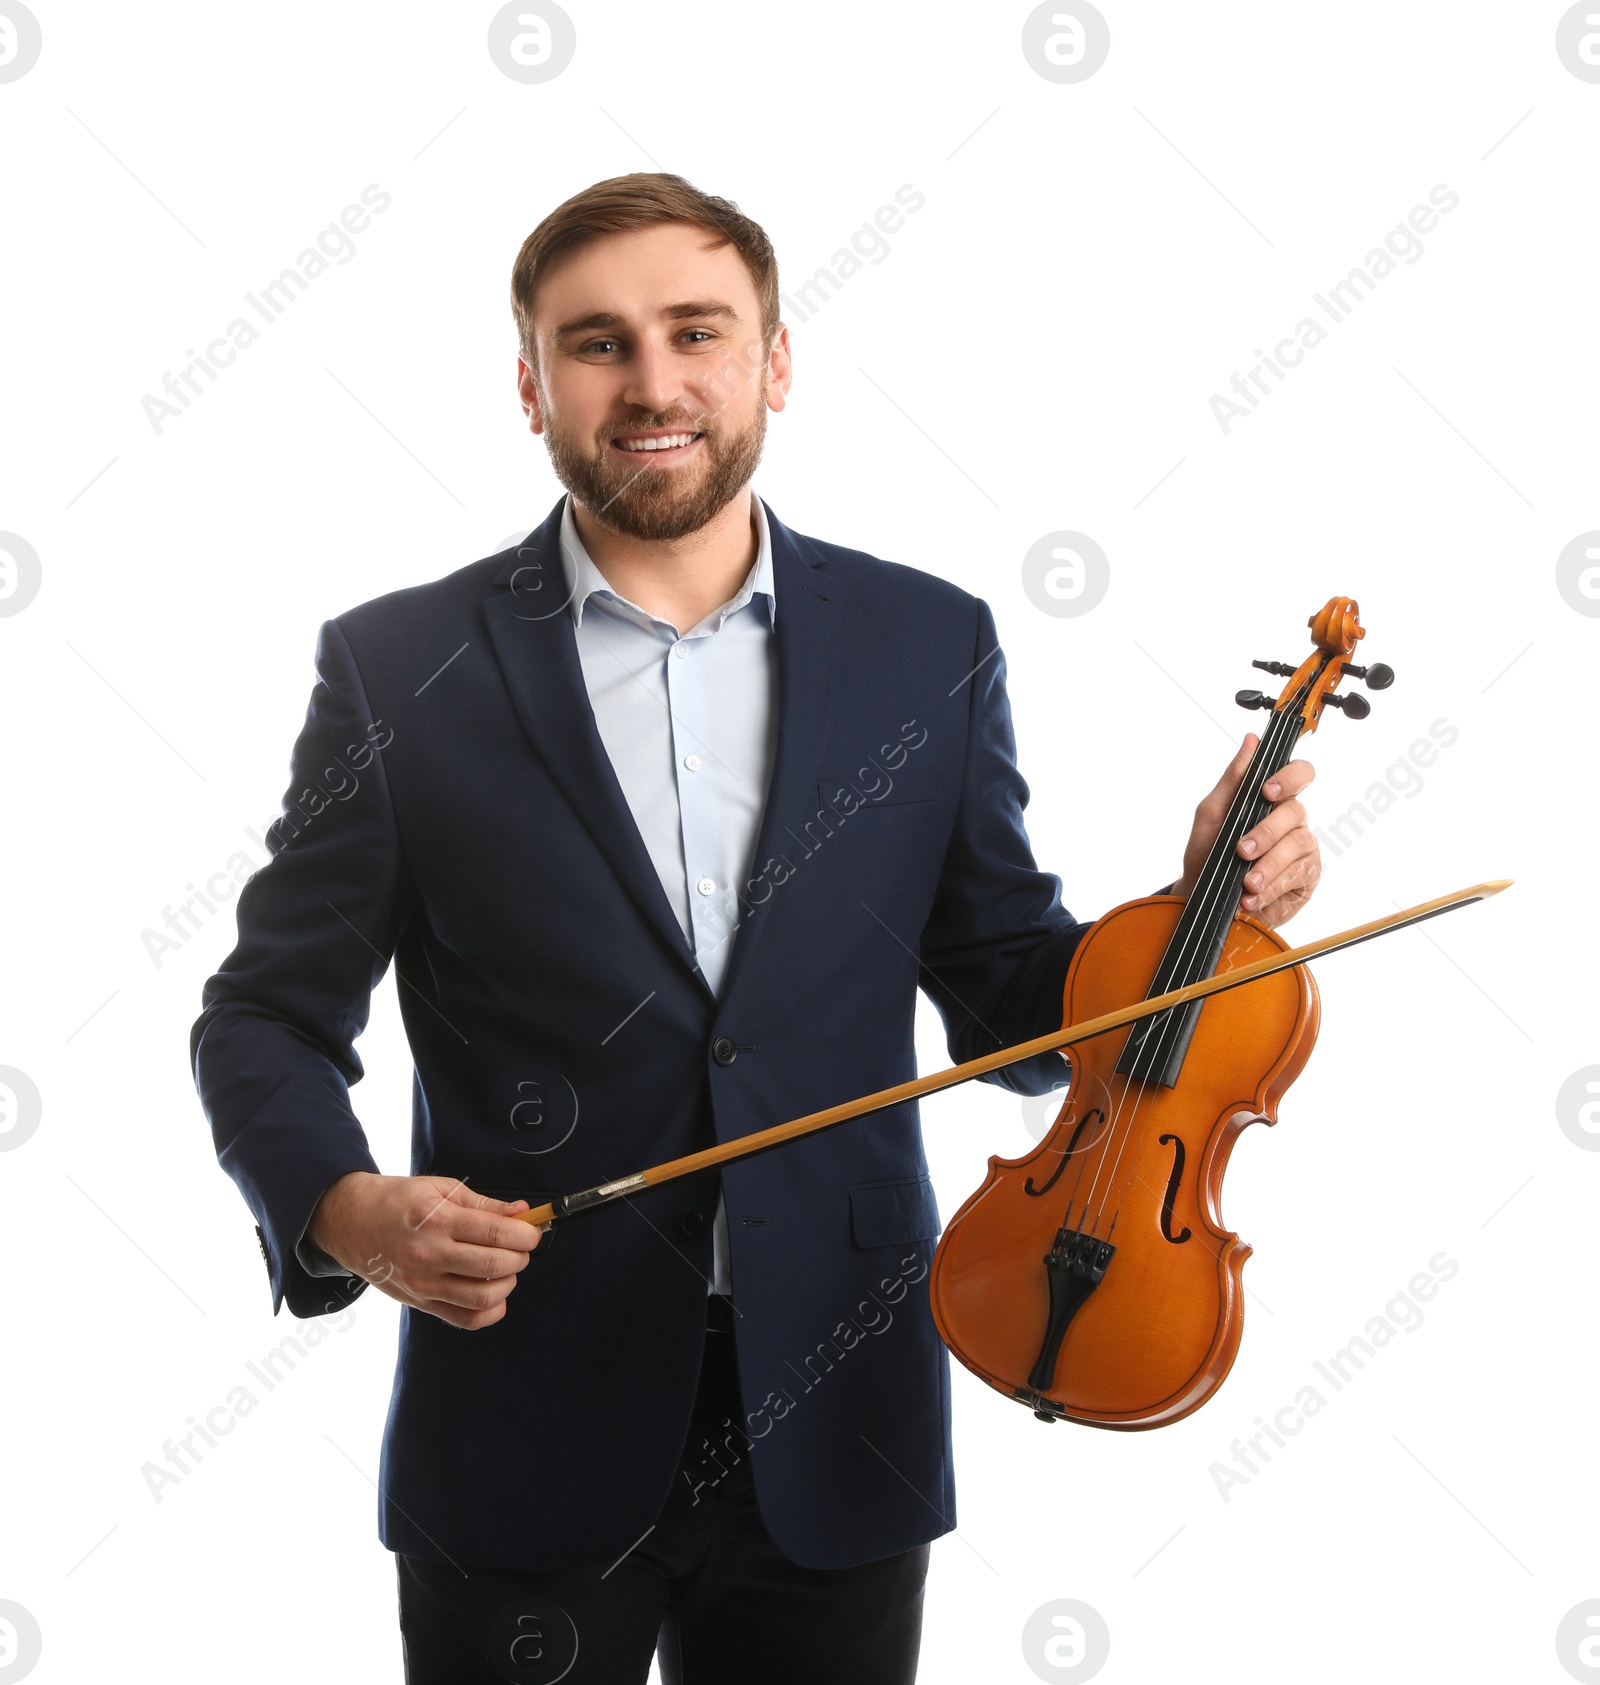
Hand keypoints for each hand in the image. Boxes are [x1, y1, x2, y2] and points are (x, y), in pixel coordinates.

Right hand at [307, 1172, 541, 1329]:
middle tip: (521, 1247)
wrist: (351, 1222)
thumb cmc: (397, 1201)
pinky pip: (465, 1320)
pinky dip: (490, 1312)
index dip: (525, 1234)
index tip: (533, 1231)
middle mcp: (429, 1255)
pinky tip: (494, 1294)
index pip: (495, 1233)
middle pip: (494, 1266)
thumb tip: (523, 1212)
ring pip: (483, 1298)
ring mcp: (423, 1284)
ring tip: (506, 1268)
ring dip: (508, 1284)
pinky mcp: (420, 1303)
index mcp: (437, 1221)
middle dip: (520, 1257)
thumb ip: (485, 1204)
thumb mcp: (441, 1189)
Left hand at [1171, 734, 1319, 929]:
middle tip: (1242, 850)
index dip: (1290, 777)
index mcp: (1273, 799)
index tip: (1268, 790)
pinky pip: (1298, 876)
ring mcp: (1302, 849)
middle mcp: (1291, 821)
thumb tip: (1251, 741)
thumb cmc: (1208, 852)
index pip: (1299, 774)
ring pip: (1299, 846)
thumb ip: (1232, 779)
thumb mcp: (1212, 813)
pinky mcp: (1306, 877)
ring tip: (1248, 882)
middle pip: (1296, 813)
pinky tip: (1252, 897)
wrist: (1203, 897)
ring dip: (1269, 865)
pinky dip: (1272, 888)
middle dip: (1266, 832)